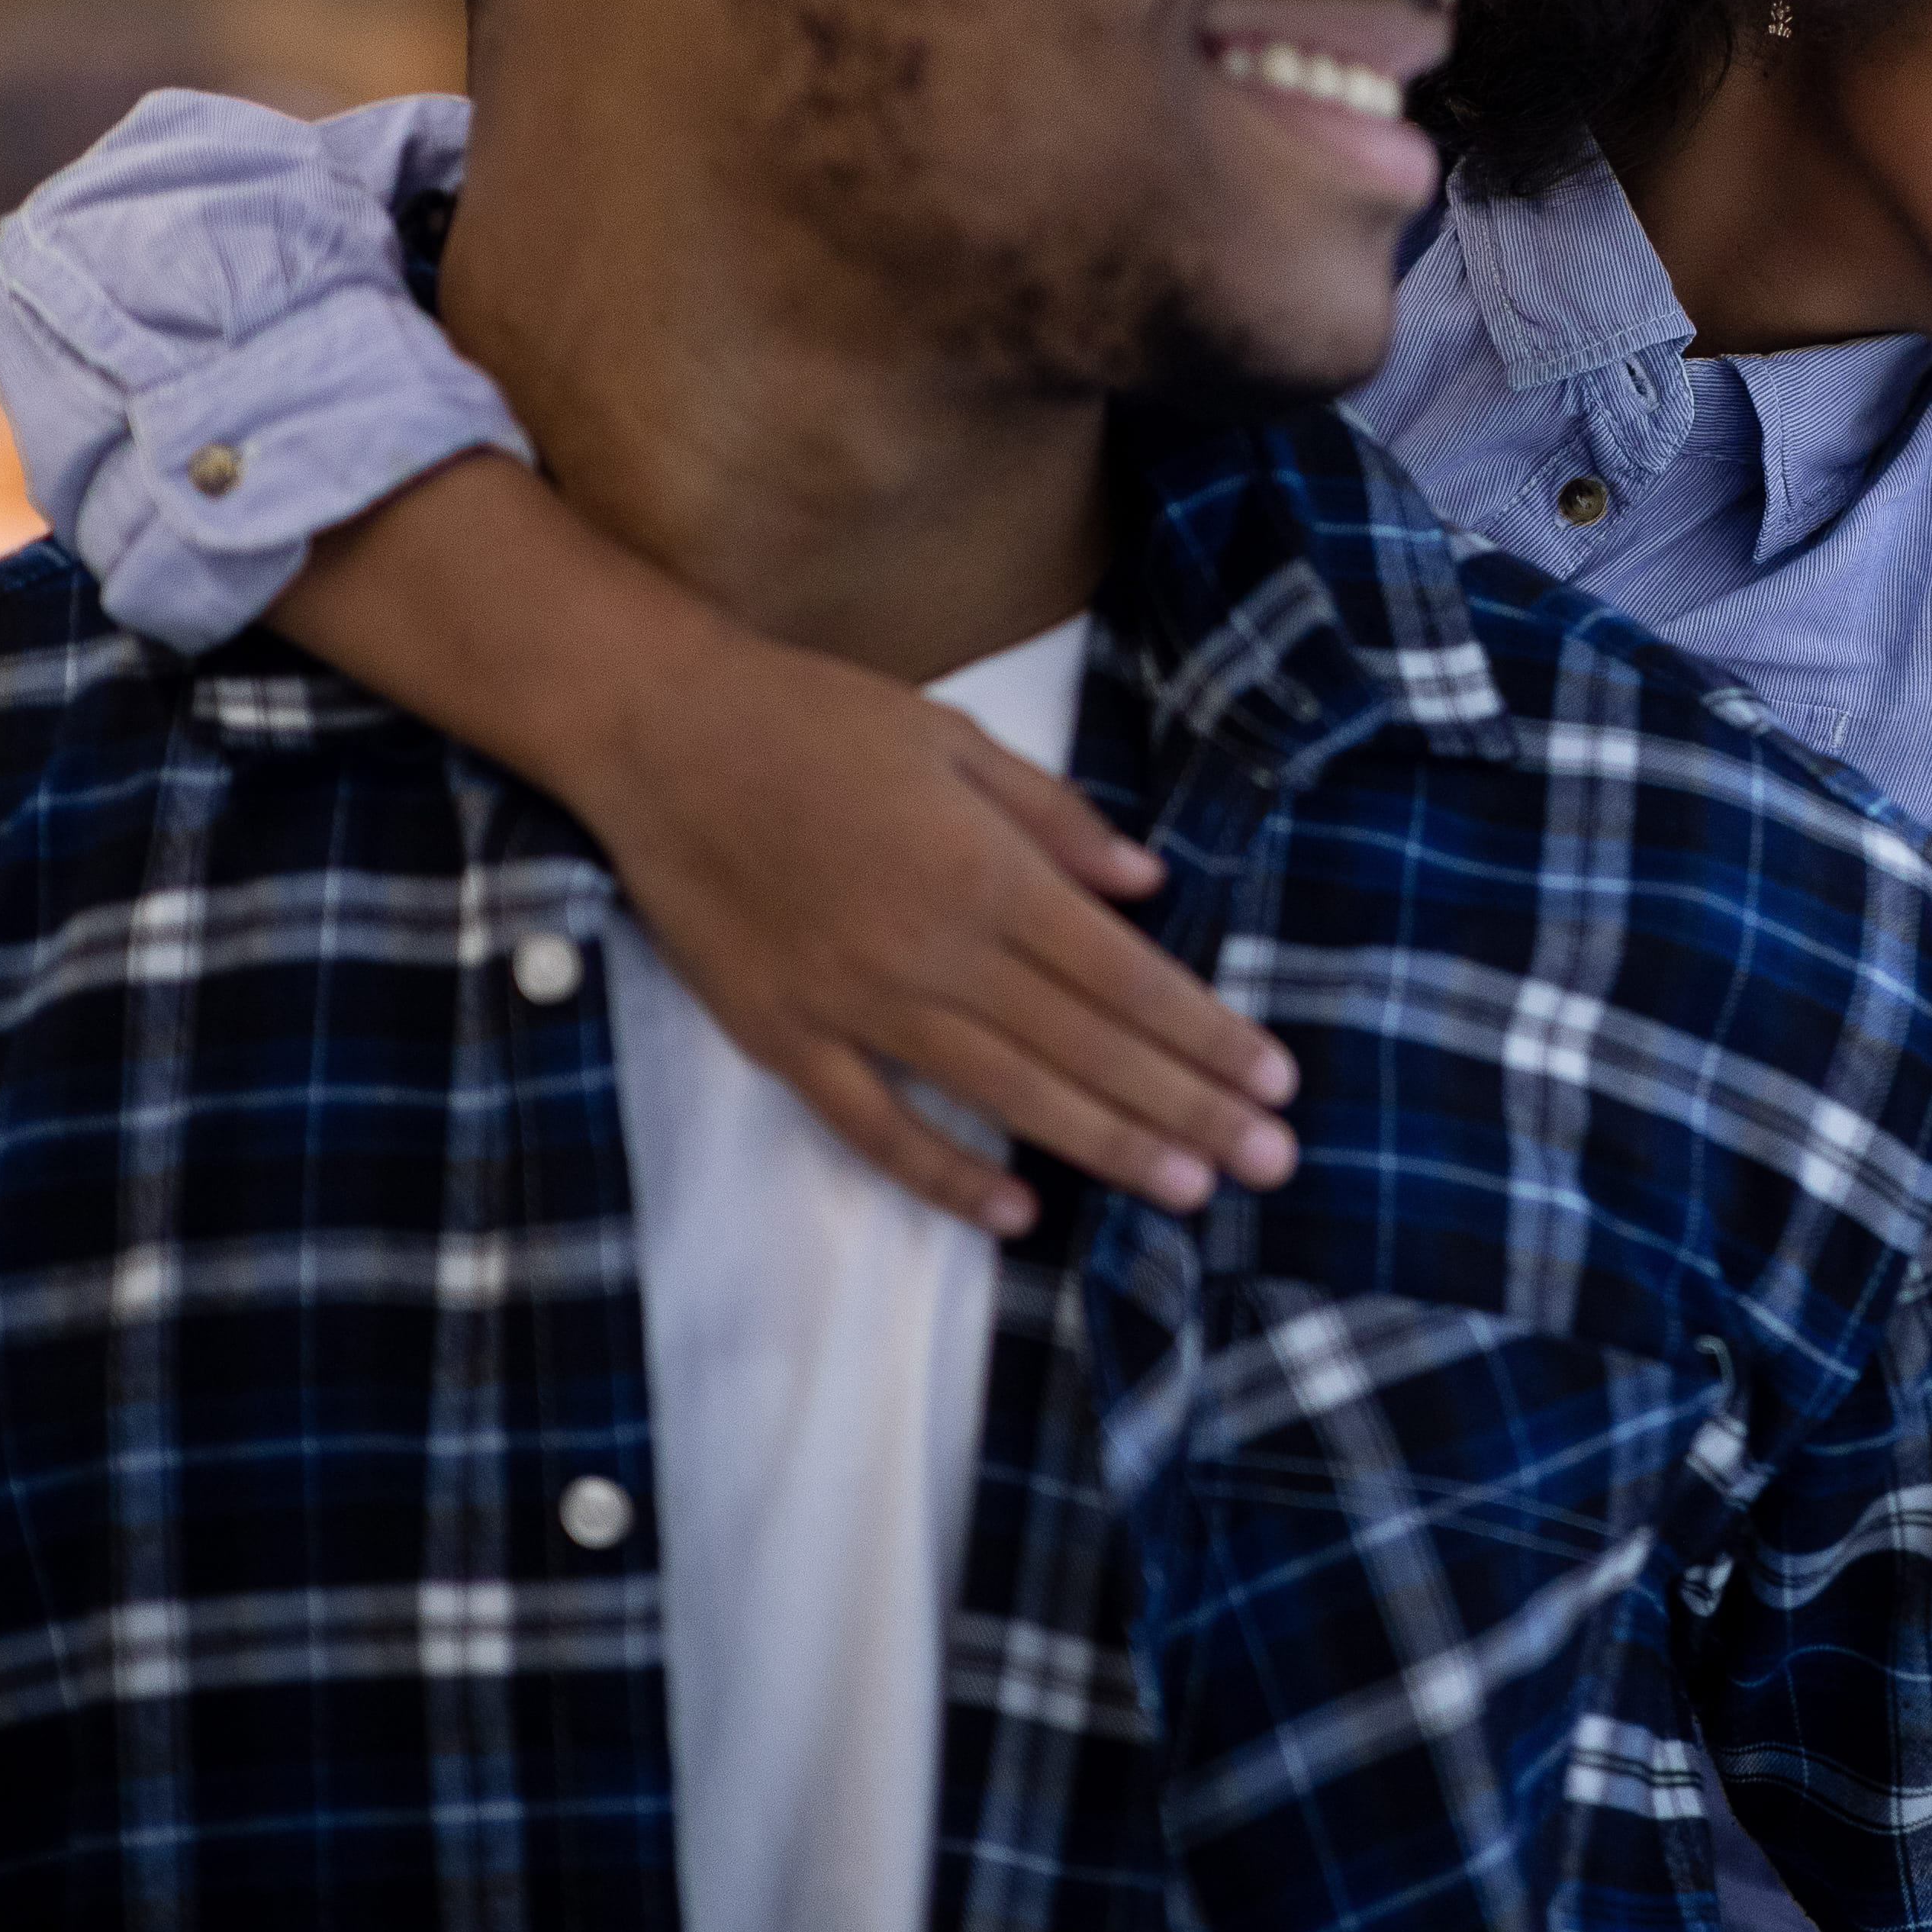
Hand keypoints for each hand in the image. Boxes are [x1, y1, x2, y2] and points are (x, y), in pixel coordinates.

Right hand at [591, 629, 1299, 1236]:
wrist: (657, 729)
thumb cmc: (814, 719)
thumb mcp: (955, 737)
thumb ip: (1056, 819)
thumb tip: (1148, 884)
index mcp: (984, 873)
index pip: (1125, 977)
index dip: (1206, 1035)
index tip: (1274, 1081)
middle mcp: (931, 951)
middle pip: (1085, 1048)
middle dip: (1187, 1109)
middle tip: (1268, 1164)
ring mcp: (852, 1003)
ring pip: (1003, 1096)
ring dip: (1102, 1147)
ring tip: (1186, 1192)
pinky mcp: (781, 1036)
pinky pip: (874, 1126)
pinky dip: (943, 1174)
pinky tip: (1015, 1212)